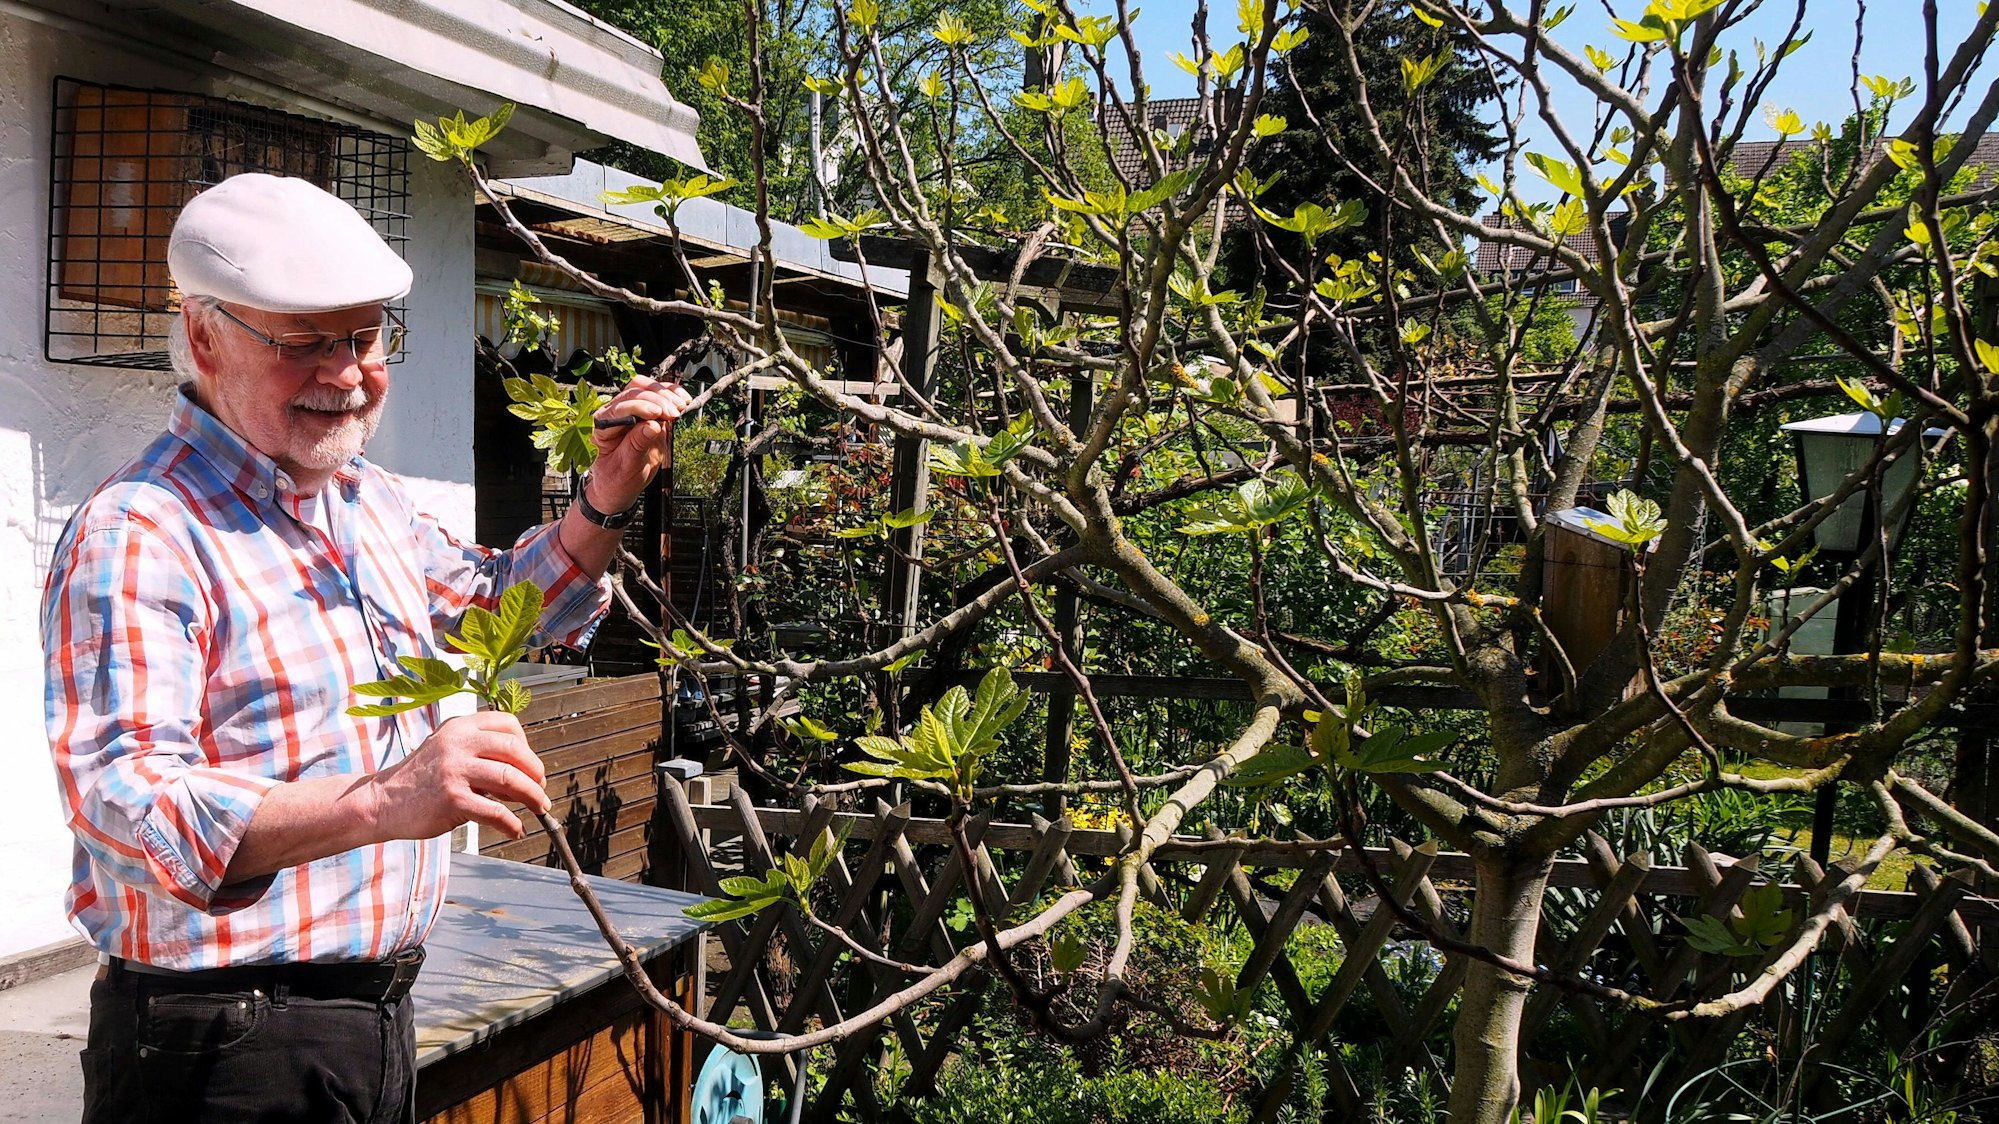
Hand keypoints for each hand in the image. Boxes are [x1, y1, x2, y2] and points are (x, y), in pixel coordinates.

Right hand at [370, 712, 548, 839]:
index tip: (530, 765)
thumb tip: (524, 771)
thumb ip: (479, 750)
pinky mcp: (451, 799)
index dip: (527, 745)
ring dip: (532, 797)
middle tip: (541, 789)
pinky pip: (495, 811)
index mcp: (459, 727)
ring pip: (510, 779)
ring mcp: (454, 771)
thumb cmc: (420, 779)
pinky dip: (511, 823)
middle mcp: (458, 744)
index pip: (508, 724)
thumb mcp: (446, 748)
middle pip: (515, 751)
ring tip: (539, 808)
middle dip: (536, 772)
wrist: (382, 802)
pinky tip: (514, 829)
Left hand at [587, 375, 695, 508]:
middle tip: (673, 413)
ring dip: (665, 393)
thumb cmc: (615, 479)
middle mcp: (614, 414)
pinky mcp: (646, 413)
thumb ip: (637, 445)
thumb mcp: (626, 467)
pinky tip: (682, 399)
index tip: (658, 414)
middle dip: (657, 400)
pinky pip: (657, 394)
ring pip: (645, 388)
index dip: (640, 407)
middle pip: (634, 392)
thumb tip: (653, 426)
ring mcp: (630, 411)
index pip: (619, 408)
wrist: (619, 486)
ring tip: (680, 406)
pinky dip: (671, 394)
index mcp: (601, 426)